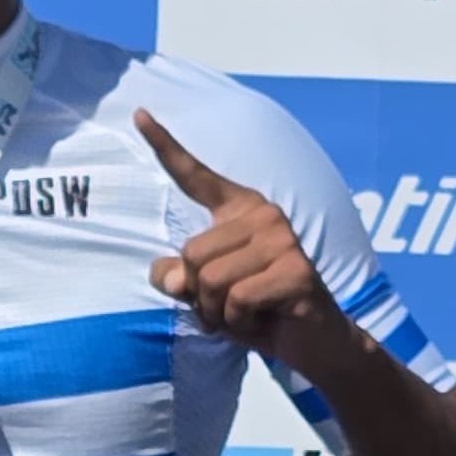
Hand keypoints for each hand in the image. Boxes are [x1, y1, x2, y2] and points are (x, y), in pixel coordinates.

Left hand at [135, 107, 354, 368]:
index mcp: (241, 210)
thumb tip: (171, 276)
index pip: (196, 177)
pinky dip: (239, 322)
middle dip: (200, 294)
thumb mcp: (209, 296)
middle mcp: (264, 214)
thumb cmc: (259, 312)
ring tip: (246, 315)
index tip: (139, 113)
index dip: (165, 146)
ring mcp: (282, 240)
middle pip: (192, 254)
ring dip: (218, 312)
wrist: (316, 343)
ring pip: (210, 279)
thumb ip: (182, 279)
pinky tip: (262, 321)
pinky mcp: (295, 270)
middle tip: (229, 309)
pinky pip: (237, 300)